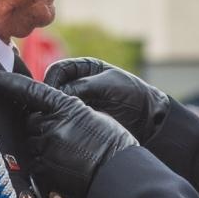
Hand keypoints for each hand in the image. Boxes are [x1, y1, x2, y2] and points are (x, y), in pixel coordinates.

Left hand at [0, 71, 137, 197]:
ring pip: (31, 141)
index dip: (7, 83)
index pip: (29, 91)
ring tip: (68, 153)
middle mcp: (51, 125)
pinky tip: (64, 165)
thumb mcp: (92, 115)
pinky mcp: (43, 168)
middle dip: (40, 125)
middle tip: (63, 136)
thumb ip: (67, 111)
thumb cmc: (113, 143)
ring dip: (43, 144)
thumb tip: (50, 116)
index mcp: (65, 106)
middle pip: (30, 120)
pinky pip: (35, 160)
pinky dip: (45, 161)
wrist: (118, 174)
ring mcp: (46, 147)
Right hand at [44, 58, 171, 143]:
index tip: (51, 92)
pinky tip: (62, 129)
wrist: (148, 118)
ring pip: (56, 106)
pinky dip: (61, 124)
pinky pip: (64, 120)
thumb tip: (58, 94)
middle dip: (50, 98)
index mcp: (83, 69)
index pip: (58, 70)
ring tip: (57, 120)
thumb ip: (83, 86)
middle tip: (51, 109)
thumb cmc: (132, 94)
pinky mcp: (79, 120)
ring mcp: (77, 103)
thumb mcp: (108, 84)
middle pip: (52, 88)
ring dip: (54, 112)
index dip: (52, 80)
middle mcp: (76, 85)